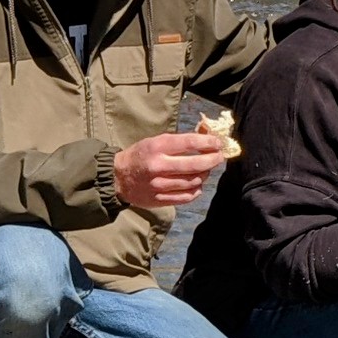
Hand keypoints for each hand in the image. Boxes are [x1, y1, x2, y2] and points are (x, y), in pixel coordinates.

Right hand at [112, 132, 226, 209]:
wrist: (118, 177)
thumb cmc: (140, 155)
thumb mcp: (155, 141)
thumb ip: (179, 141)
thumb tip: (206, 137)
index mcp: (156, 147)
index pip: (189, 143)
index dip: (208, 143)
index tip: (218, 143)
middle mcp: (158, 166)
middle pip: (195, 165)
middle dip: (213, 160)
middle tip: (219, 156)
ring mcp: (159, 185)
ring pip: (193, 181)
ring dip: (205, 174)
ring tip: (206, 169)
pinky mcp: (159, 199)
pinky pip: (186, 197)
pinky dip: (196, 190)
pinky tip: (197, 183)